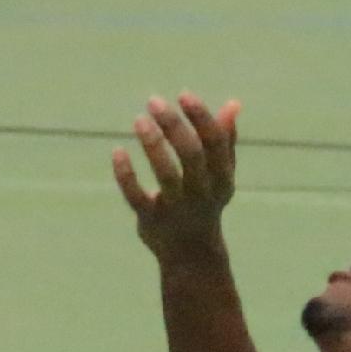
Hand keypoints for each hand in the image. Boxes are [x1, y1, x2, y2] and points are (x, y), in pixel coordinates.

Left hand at [113, 92, 238, 266]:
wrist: (192, 256)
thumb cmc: (205, 203)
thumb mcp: (220, 175)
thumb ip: (225, 141)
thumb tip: (233, 104)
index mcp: (222, 178)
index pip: (216, 144)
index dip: (202, 118)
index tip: (184, 95)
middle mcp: (203, 194)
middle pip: (192, 157)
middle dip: (174, 127)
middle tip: (153, 101)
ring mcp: (177, 209)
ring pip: (166, 176)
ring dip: (153, 146)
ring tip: (138, 120)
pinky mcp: (151, 220)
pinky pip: (137, 197)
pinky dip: (126, 175)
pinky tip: (117, 152)